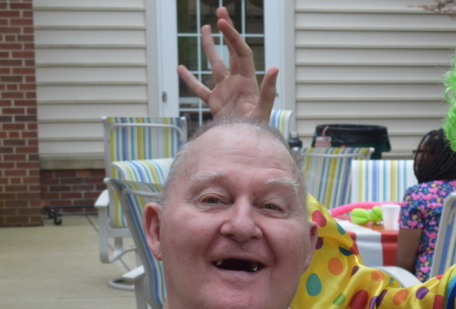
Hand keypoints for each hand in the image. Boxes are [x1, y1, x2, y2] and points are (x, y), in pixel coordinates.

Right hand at [177, 6, 277, 121]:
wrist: (243, 147)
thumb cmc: (256, 132)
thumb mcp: (263, 111)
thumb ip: (269, 91)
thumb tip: (275, 68)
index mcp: (247, 82)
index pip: (241, 52)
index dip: (233, 37)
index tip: (223, 21)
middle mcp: (236, 83)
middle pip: (231, 52)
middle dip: (227, 32)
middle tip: (221, 11)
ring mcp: (225, 92)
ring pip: (215, 64)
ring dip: (210, 47)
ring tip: (205, 29)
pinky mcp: (215, 103)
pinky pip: (199, 89)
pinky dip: (190, 79)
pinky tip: (180, 68)